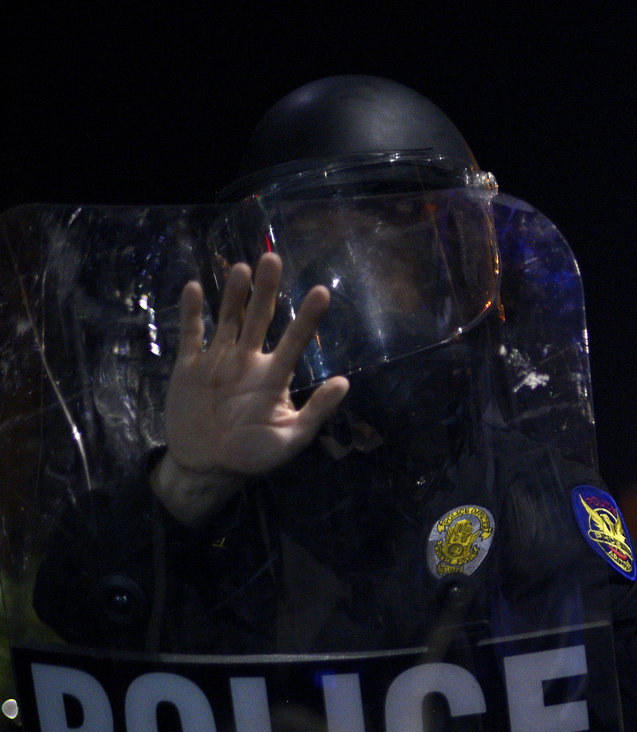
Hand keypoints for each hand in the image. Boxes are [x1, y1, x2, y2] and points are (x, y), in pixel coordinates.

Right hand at [153, 253, 350, 526]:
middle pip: (260, 318)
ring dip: (234, 295)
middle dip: (267, 291)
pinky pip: (192, 334)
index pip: (296, 340)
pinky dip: (192, 313)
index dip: (307, 317)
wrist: (208, 465)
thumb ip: (316, 411)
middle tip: (273, 259)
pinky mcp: (190, 366)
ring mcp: (218, 360)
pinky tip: (196, 287)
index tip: (321, 291)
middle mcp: (248, 361)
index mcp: (275, 377)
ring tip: (242, 268)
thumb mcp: (291, 438)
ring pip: (228, 319)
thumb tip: (345, 383)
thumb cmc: (254, 455)